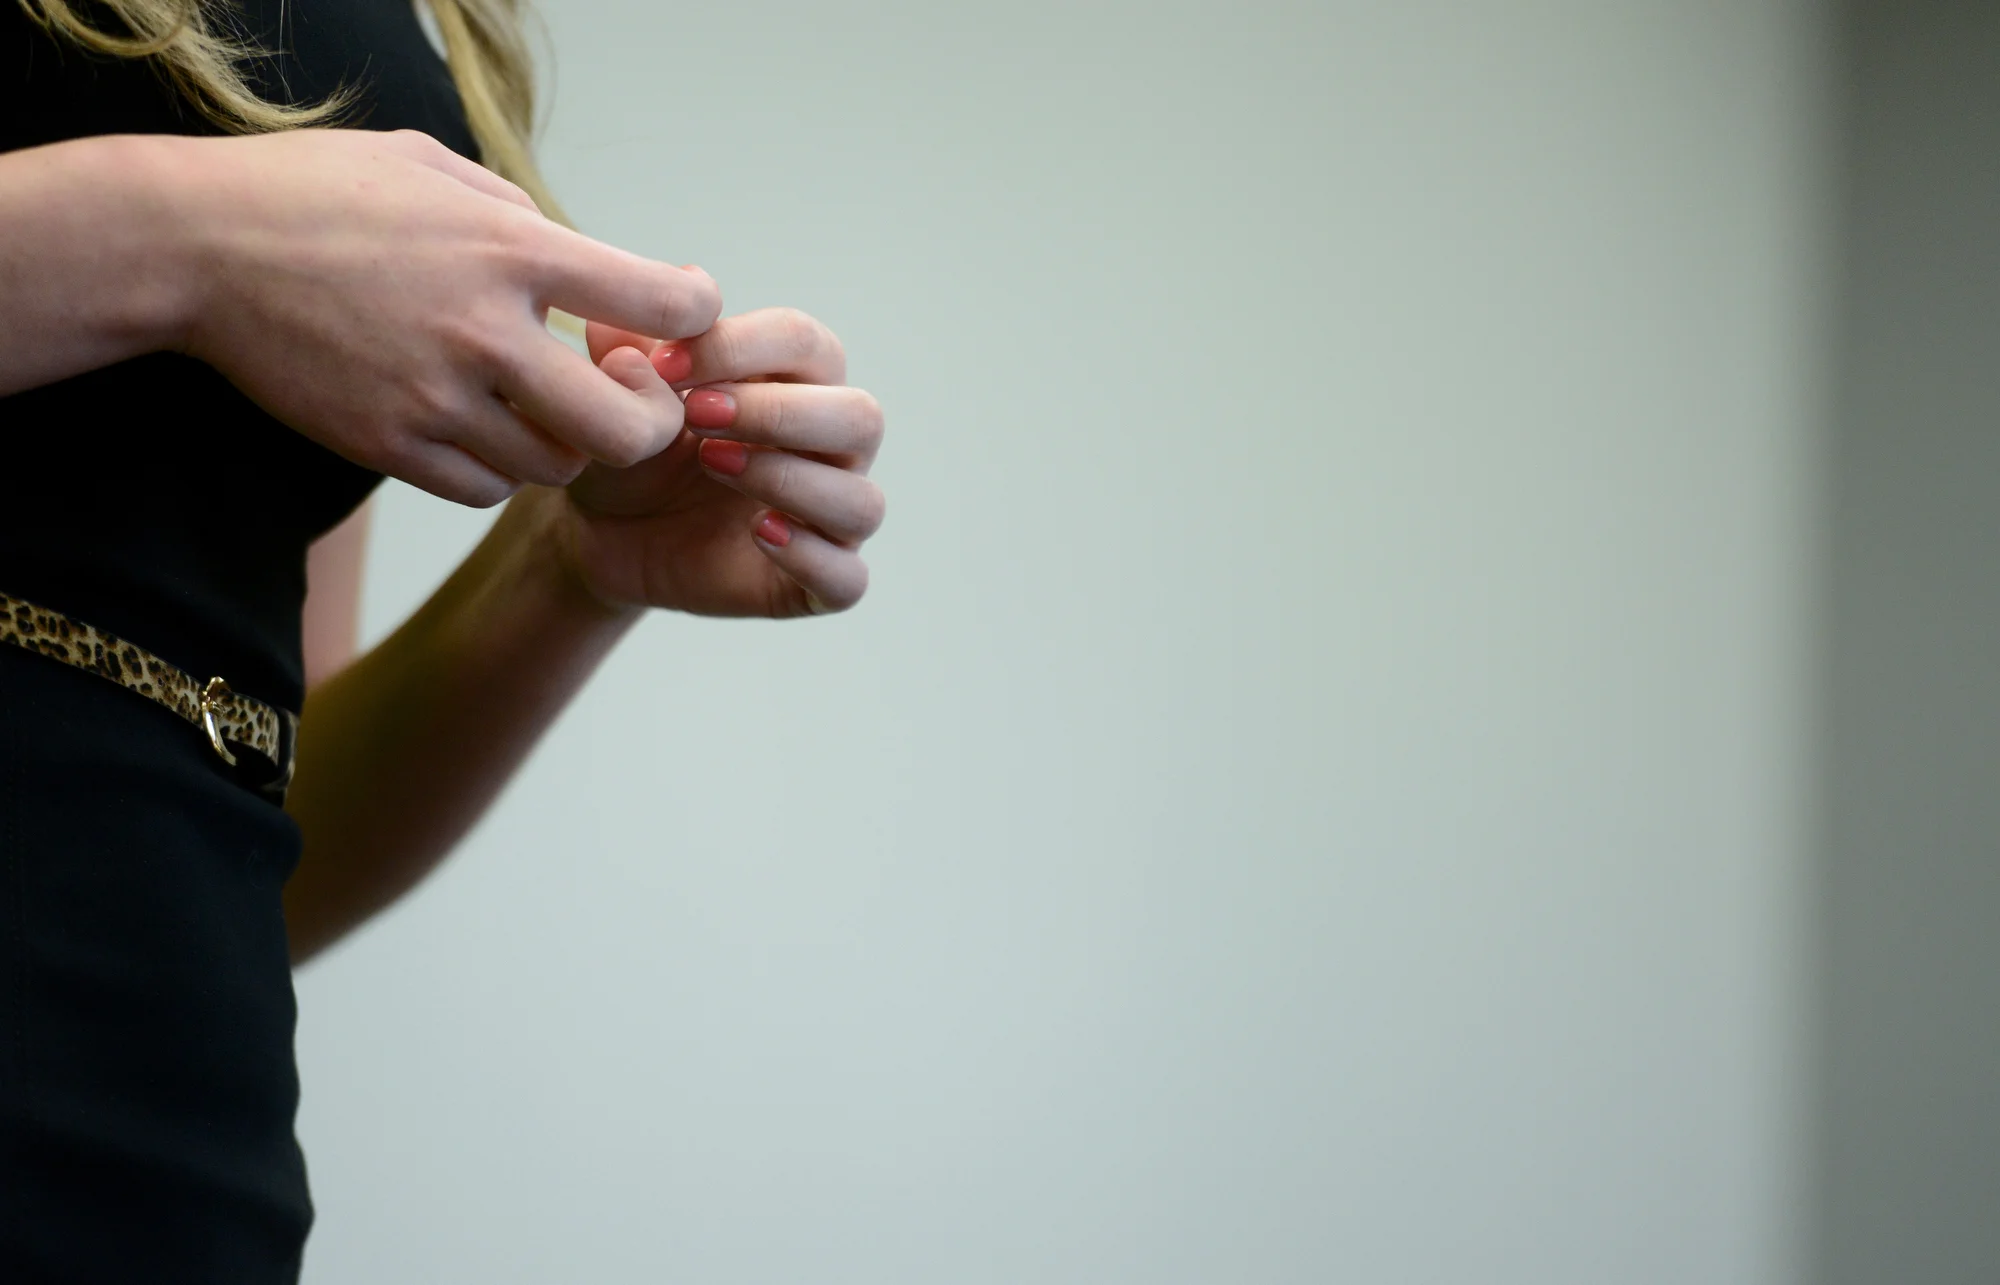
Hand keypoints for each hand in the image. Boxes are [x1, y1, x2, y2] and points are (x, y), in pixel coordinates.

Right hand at [168, 129, 720, 505]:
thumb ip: (524, 217)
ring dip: (568, 443)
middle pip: (629, 431)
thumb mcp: (436, 169)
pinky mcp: (387, 445)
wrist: (197, 246)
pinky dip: (501, 471)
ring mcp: (434, 400)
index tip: (676, 313)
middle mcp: (484, 334)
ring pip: (556, 469)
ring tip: (539, 403)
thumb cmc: (320, 195)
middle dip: (649, 421)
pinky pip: (485, 489)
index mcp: (510, 250)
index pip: (662, 302)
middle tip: (622, 392)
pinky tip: (484, 429)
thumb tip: (588, 266)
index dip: (695, 314)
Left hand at [535, 307, 885, 616]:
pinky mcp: (814, 583)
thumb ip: (641, 341)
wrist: (598, 530)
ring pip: (861, 501)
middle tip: (696, 414)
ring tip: (713, 466)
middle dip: (779, 412)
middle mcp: (830, 447)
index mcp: (799, 381)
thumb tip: (687, 280)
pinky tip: (759, 535)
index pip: (806, 343)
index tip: (664, 364)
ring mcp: (829, 518)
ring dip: (791, 480)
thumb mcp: (618, 391)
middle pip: (860, 417)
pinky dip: (812, 558)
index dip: (741, 347)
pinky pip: (848, 580)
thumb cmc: (630, 443)